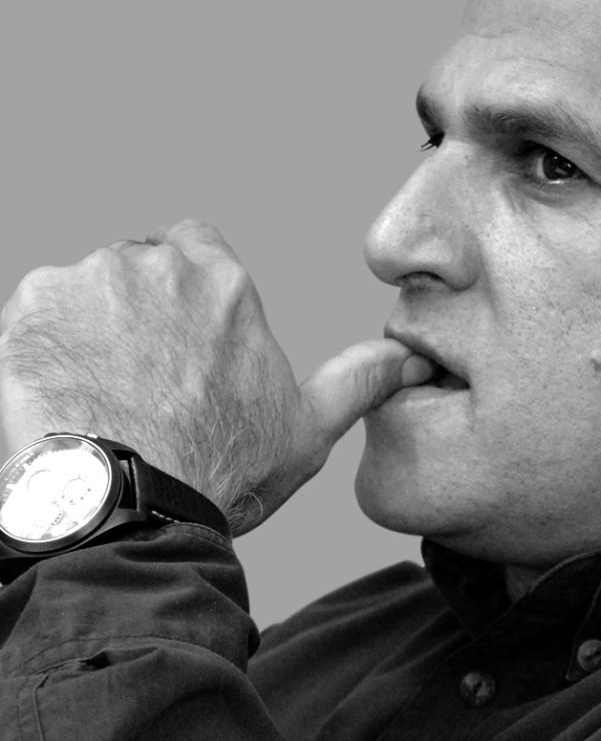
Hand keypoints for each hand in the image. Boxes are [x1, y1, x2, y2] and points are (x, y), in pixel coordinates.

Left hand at [0, 219, 432, 534]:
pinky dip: (42, 349)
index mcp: (221, 282)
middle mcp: (155, 265)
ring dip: (89, 332)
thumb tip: (409, 359)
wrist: (128, 508)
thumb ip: (358, 380)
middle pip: (139, 271)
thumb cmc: (219, 468)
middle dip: (139, 312)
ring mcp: (87, 282)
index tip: (180, 332)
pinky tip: (66, 398)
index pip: (196, 245)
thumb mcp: (307, 428)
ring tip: (102, 397)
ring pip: (84, 294)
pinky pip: (33, 318)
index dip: (187, 286)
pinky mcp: (28, 310)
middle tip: (143, 378)